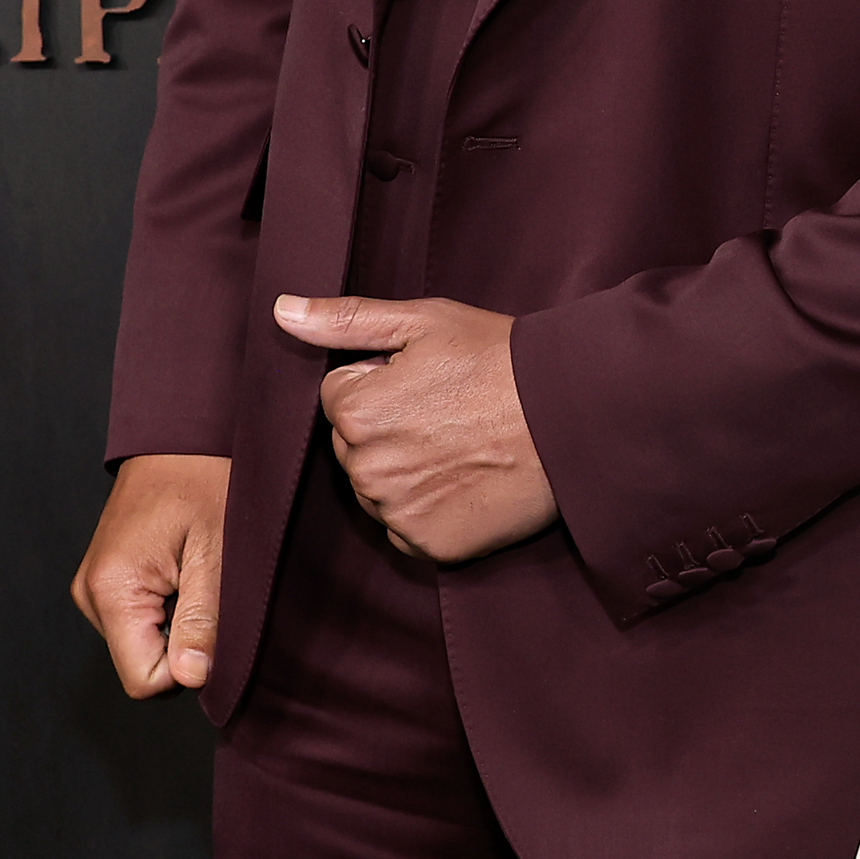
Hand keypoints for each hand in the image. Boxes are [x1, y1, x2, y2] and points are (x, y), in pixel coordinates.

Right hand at [70, 451, 231, 697]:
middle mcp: (91, 592)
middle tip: (209, 583)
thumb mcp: (218, 551)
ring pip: (144, 641)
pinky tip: (185, 563)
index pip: (144, 679)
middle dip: (185, 638)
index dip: (189, 664)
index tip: (214, 620)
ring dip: (179, 618)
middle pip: (143, 662)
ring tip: (198, 566)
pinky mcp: (106, 576)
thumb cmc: (206, 476)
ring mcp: (95, 584)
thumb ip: (204, 620)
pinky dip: (170, 601)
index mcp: (112, 589)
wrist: (184, 430)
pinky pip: (141, 616)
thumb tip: (192, 678)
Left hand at [273, 295, 558, 561]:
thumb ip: (346, 320)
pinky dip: (429, 511)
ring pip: (379, 489)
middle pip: (355, 447)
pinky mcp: (431, 547)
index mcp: (356, 411)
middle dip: (389, 429)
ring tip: (463, 446)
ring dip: (406, 472)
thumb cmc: (502, 359)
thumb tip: (282, 311)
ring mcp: (399, 513)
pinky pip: (407, 529)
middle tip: (451, 412)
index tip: (431, 381)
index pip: (340, 398)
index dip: (384, 383)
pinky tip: (467, 482)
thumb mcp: (425, 322)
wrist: (577, 414)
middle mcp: (368, 470)